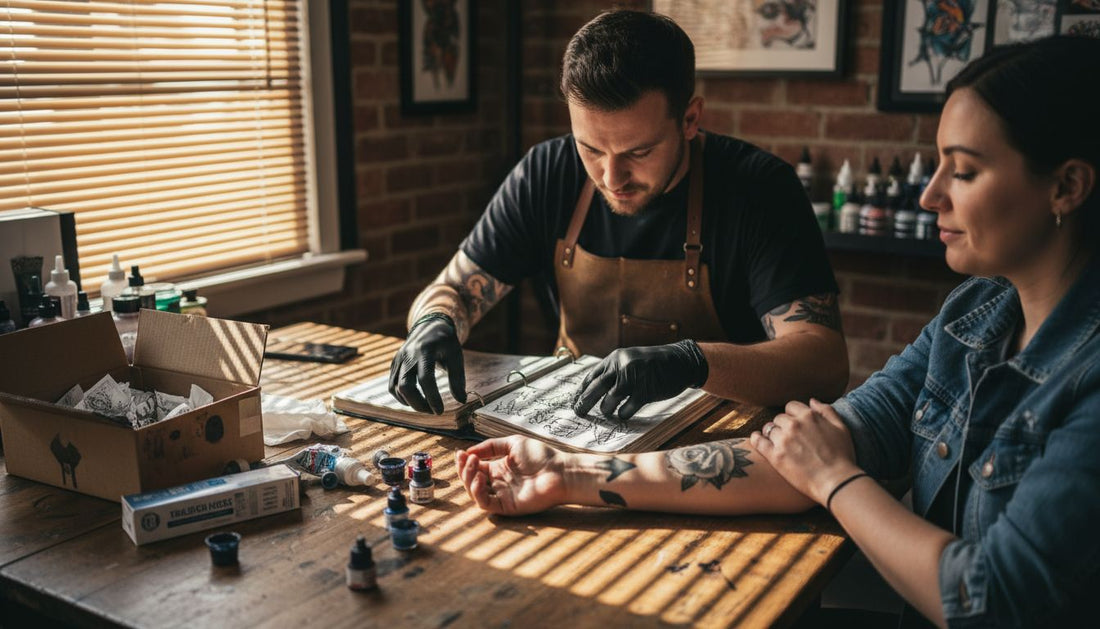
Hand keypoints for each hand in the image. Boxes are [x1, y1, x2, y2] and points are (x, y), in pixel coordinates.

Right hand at [388, 314, 465, 413]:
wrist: (430, 326)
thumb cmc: (445, 342)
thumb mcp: (456, 356)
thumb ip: (457, 378)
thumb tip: (461, 400)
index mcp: (425, 350)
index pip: (426, 378)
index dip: (432, 397)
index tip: (440, 411)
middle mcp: (408, 355)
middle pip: (405, 386)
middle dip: (418, 404)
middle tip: (432, 411)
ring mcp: (398, 359)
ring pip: (396, 388)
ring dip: (410, 402)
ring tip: (426, 407)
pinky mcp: (394, 364)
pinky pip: (392, 385)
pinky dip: (401, 397)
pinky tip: (414, 400)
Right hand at [455, 436, 567, 514]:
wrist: (560, 471)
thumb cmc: (542, 456)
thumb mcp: (513, 444)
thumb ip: (490, 446)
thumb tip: (469, 451)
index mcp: (499, 469)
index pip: (474, 468)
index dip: (464, 461)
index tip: (459, 453)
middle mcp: (498, 483)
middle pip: (471, 480)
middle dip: (463, 469)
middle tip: (465, 458)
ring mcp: (501, 495)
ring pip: (474, 493)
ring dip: (468, 479)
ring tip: (473, 465)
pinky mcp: (506, 506)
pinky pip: (485, 503)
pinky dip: (477, 492)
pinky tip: (479, 478)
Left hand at [573, 340, 707, 419]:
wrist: (680, 361)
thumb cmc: (652, 364)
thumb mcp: (629, 360)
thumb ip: (613, 372)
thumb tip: (592, 391)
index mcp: (615, 358)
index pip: (591, 376)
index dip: (581, 391)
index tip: (574, 402)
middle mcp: (622, 366)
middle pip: (595, 388)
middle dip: (584, 403)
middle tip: (578, 413)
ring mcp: (634, 378)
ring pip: (609, 400)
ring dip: (606, 409)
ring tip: (607, 413)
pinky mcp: (645, 391)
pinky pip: (627, 409)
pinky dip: (622, 414)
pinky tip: (623, 415)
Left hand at [750, 399, 860, 504]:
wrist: (837, 481)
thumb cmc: (843, 456)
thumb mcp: (841, 428)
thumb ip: (826, 411)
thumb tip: (811, 400)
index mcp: (809, 416)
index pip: (791, 407)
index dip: (793, 415)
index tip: (795, 424)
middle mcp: (794, 425)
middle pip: (779, 418)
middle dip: (783, 425)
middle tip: (788, 437)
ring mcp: (783, 440)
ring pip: (769, 429)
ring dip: (773, 434)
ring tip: (777, 442)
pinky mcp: (775, 456)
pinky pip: (758, 441)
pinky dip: (756, 438)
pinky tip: (756, 438)